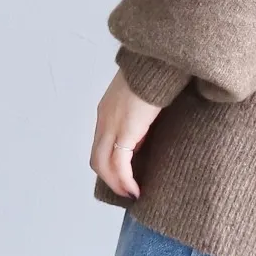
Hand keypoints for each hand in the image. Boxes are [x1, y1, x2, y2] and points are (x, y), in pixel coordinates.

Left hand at [89, 69, 161, 198]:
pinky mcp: (125, 132)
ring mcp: (112, 125)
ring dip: (116, 183)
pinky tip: (135, 190)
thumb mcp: (142, 95)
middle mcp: (104, 118)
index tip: (126, 173)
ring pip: (102, 165)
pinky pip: (119, 165)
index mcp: (108, 108)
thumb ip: (138, 114)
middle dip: (110, 178)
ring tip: (130, 194)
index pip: (101, 143)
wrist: (159, 61)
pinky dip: (124, 181)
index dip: (110, 161)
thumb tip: (142, 135)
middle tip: (125, 190)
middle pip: (96, 158)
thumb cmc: (156, 74)